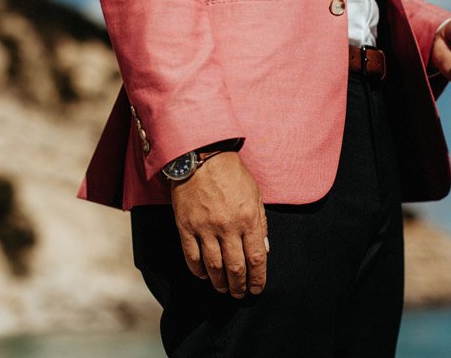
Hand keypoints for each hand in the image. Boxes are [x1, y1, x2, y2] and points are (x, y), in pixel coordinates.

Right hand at [170, 152, 268, 297]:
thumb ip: (261, 223)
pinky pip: (191, 256)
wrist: (201, 156)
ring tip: (223, 289)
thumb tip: (263, 251)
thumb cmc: (232, 173)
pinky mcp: (186, 226)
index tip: (257, 288)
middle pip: (236, 268)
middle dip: (239, 286)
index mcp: (248, 218)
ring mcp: (205, 227)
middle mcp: (228, 226)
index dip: (258, 278)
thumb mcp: (256, 194)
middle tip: (239, 294)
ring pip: (214, 266)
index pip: (256, 258)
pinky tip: (204, 275)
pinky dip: (198, 271)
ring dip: (220, 283)